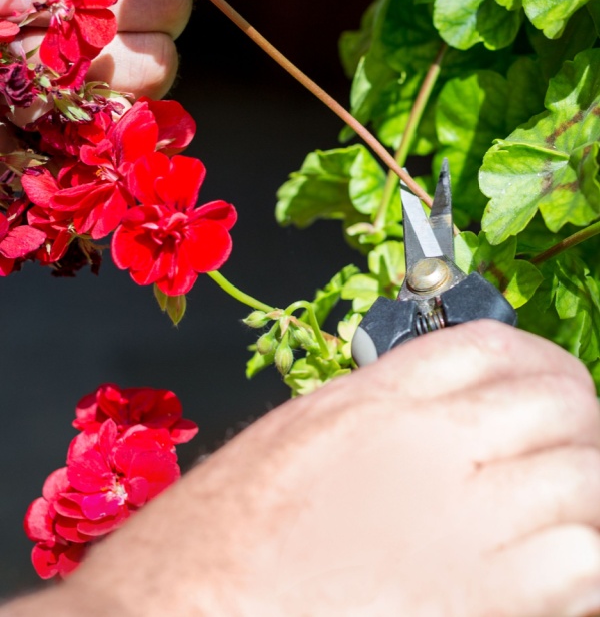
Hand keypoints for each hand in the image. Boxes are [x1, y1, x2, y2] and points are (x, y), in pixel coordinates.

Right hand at [11, 321, 599, 615]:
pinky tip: (562, 573)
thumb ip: (379, 415)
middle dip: (578, 422)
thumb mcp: (294, 440)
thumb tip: (447, 410)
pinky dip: (585, 567)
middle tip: (575, 445)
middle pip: (556, 405)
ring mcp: (465, 532)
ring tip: (568, 516)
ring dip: (585, 498)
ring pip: (584, 486)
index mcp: (376, 403)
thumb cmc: (215, 546)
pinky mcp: (489, 610)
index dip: (537, 361)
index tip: (550, 383)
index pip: (493, 348)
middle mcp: (429, 453)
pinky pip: (583, 572)